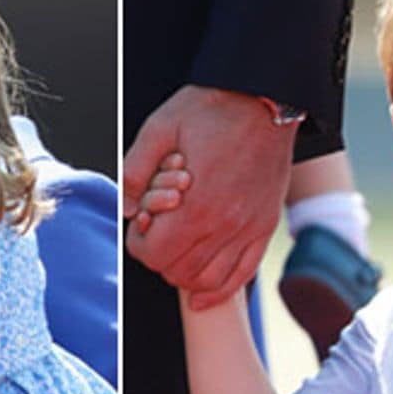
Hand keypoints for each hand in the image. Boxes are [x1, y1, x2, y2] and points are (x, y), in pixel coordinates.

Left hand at [124, 85, 295, 308]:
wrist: (267, 96)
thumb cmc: (211, 109)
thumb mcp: (160, 128)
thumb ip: (135, 171)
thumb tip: (125, 210)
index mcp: (196, 205)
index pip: (154, 255)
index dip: (139, 243)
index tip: (143, 222)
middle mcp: (225, 226)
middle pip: (177, 272)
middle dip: (159, 257)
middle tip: (158, 232)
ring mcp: (249, 228)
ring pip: (206, 281)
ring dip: (184, 273)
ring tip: (177, 249)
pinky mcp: (265, 226)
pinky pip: (241, 275)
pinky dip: (218, 291)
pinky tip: (200, 296)